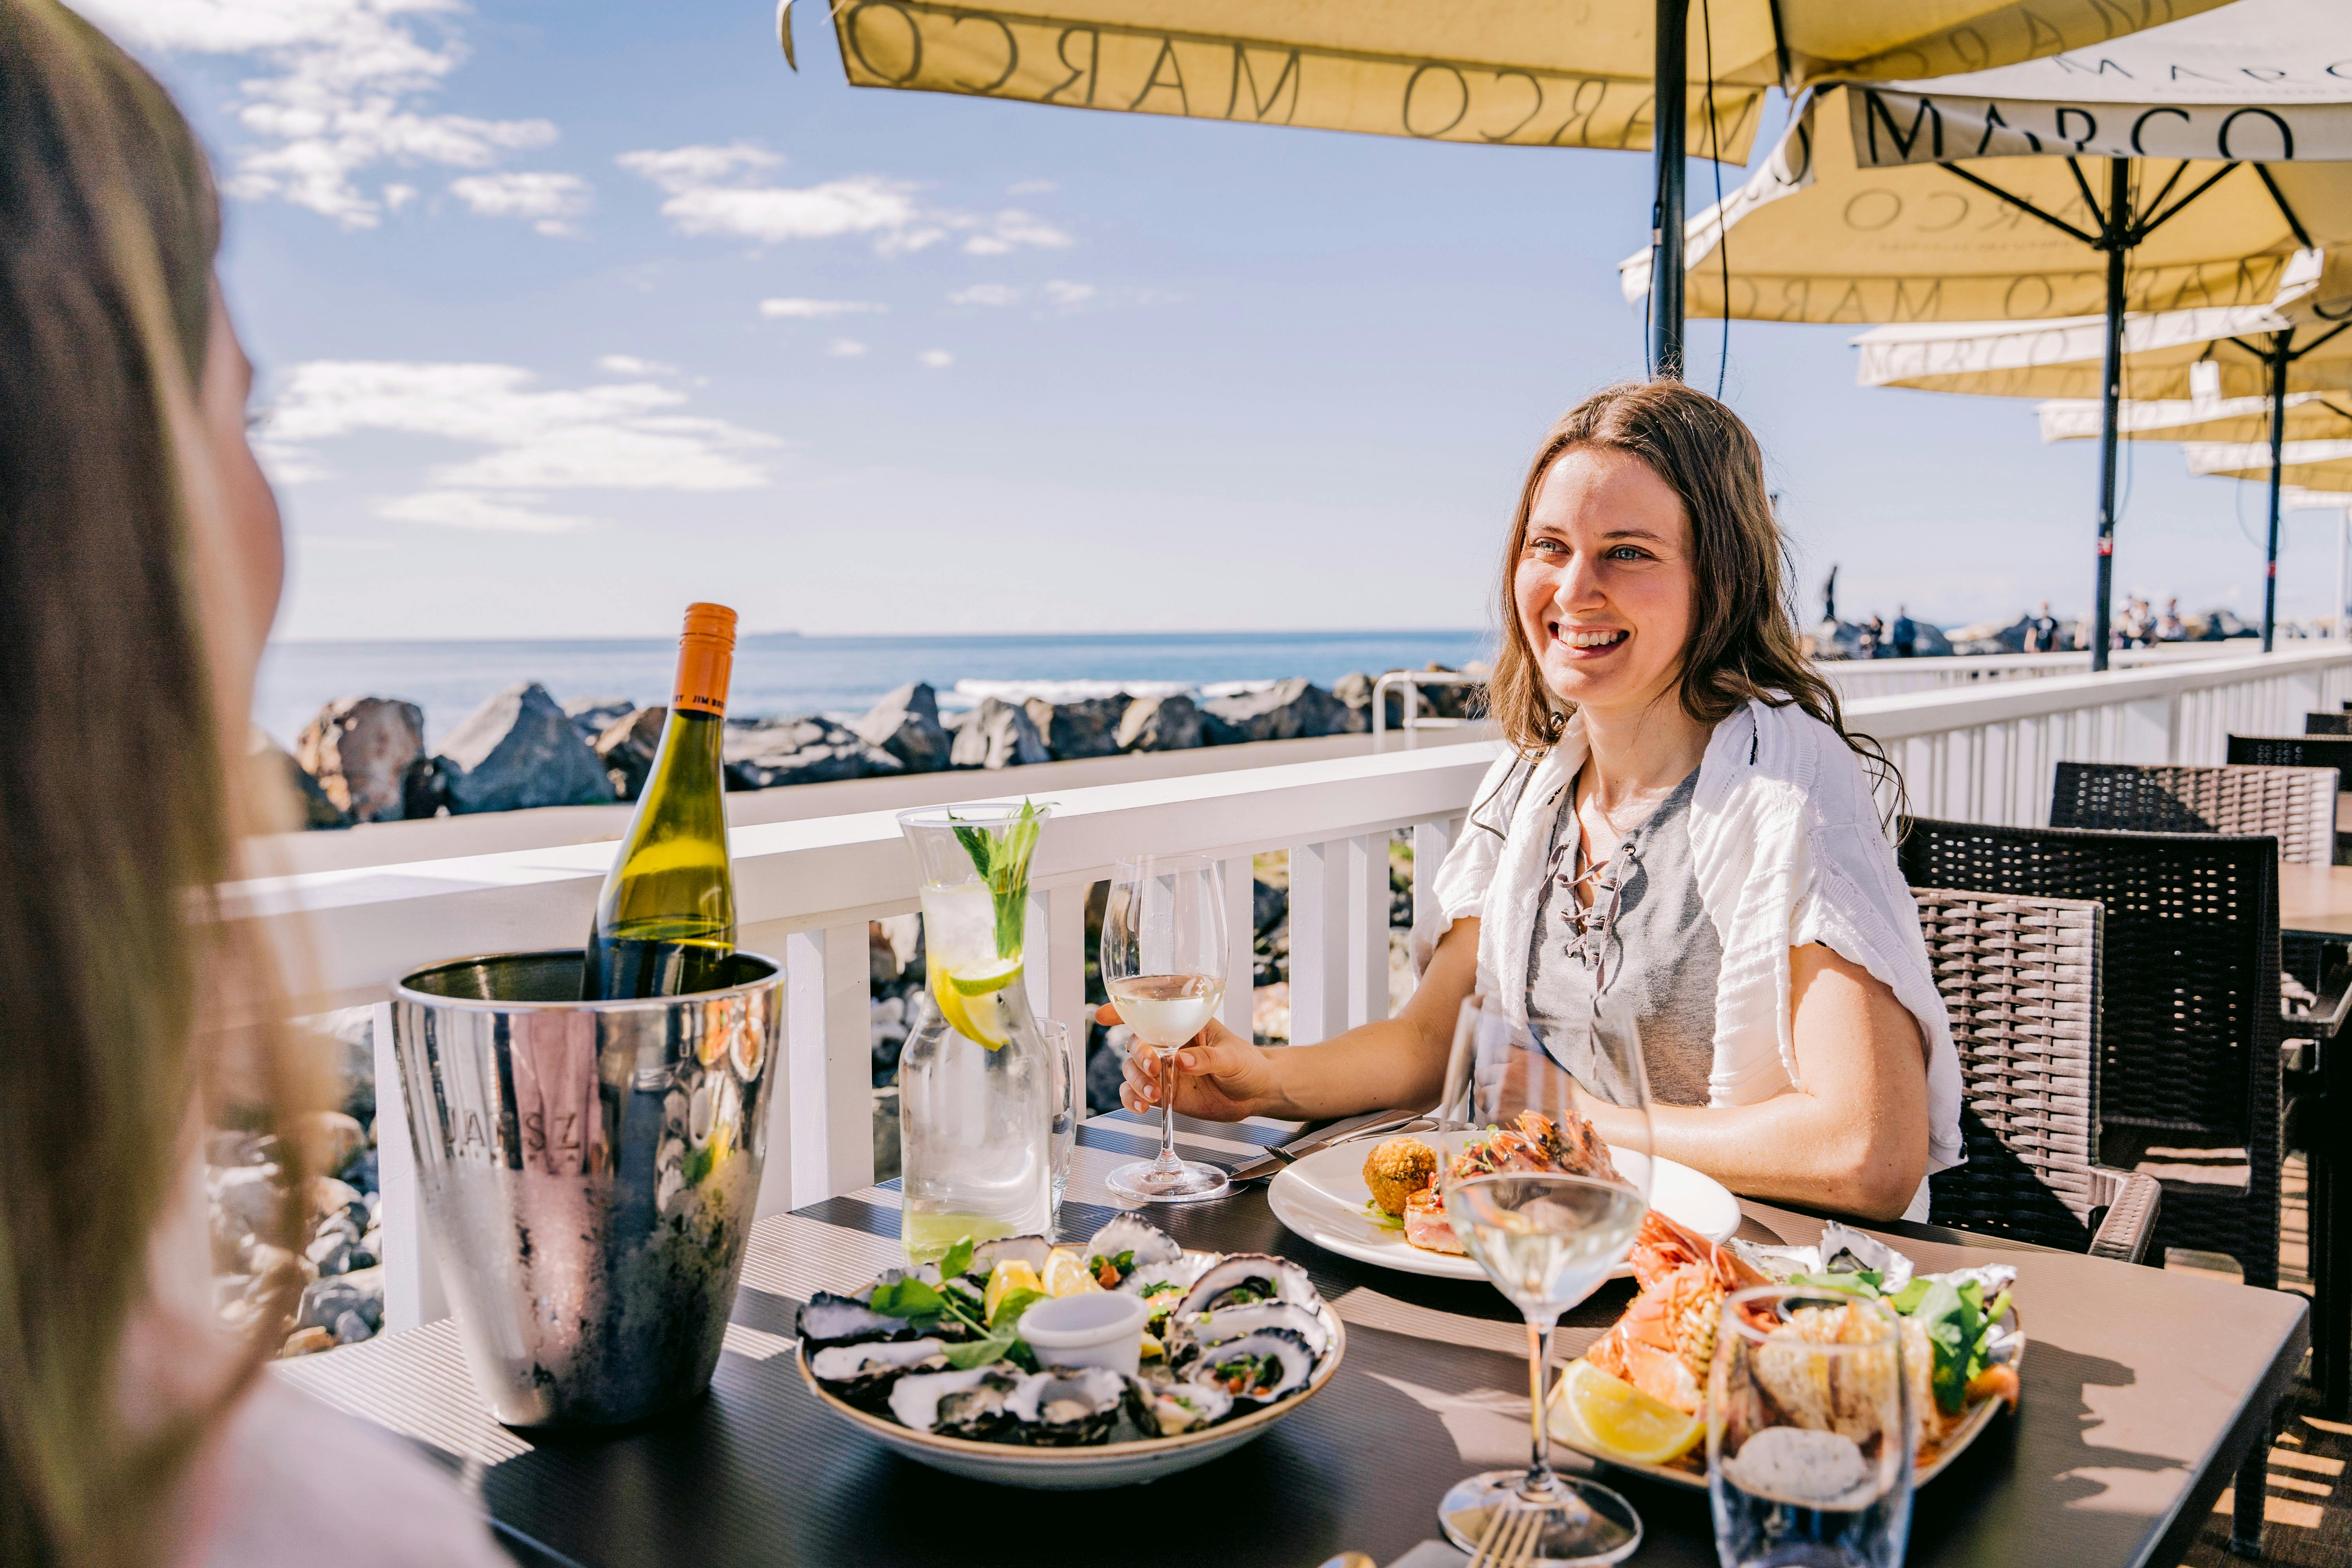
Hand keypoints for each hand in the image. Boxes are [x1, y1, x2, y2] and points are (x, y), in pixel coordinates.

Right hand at [1097, 1005, 1282, 1121]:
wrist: (1255, 1094)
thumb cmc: (1248, 1065)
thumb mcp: (1233, 1058)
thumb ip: (1208, 1058)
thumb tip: (1183, 1060)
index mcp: (1184, 1024)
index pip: (1150, 1012)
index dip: (1124, 1009)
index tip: (1104, 1015)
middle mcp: (1168, 1044)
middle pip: (1136, 1042)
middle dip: (1138, 1054)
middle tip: (1153, 1067)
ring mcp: (1163, 1069)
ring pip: (1132, 1069)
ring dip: (1135, 1080)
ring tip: (1153, 1094)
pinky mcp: (1163, 1092)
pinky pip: (1137, 1093)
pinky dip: (1132, 1099)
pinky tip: (1141, 1107)